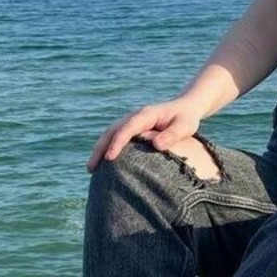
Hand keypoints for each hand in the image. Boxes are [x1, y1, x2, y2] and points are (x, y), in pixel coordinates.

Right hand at [85, 96, 205, 172]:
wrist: (185, 107)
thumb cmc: (186, 119)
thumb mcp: (185, 126)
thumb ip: (172, 134)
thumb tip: (156, 145)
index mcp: (145, 115)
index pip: (127, 128)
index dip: (117, 142)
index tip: (109, 158)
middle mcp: (134, 117)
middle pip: (111, 131)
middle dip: (100, 148)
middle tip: (91, 168)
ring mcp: (131, 122)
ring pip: (110, 134)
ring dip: (99, 149)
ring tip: (91, 169)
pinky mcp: (131, 129)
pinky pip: (115, 137)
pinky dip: (106, 148)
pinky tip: (102, 164)